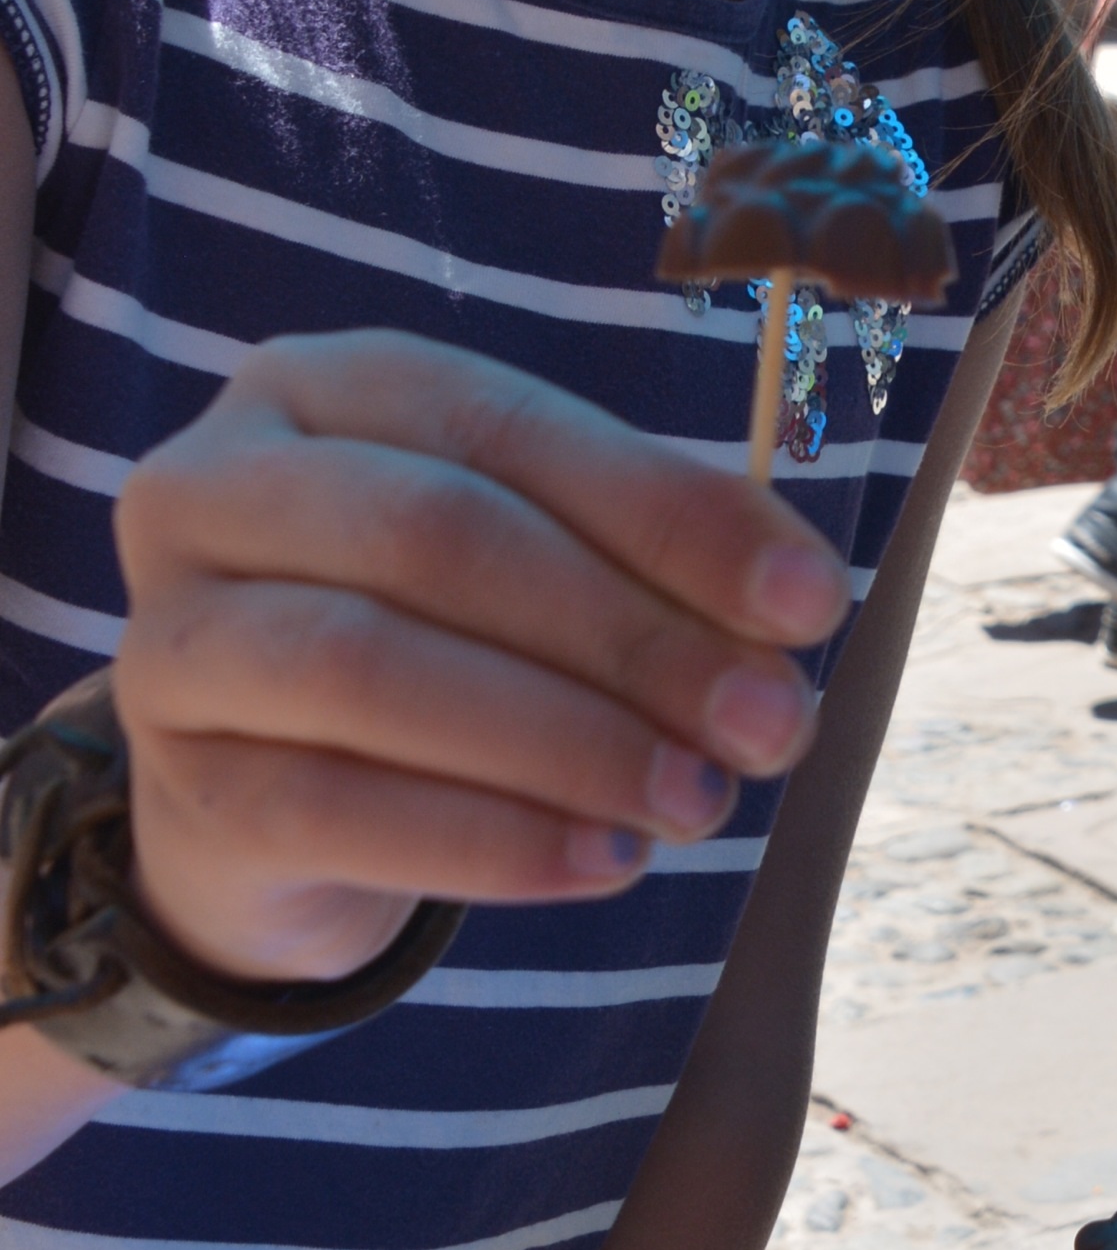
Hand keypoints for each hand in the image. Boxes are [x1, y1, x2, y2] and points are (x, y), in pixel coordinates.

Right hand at [110, 333, 852, 990]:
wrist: (263, 809)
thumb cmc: (436, 643)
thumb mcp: (538, 568)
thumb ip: (646, 564)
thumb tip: (790, 607)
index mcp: (323, 386)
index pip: (512, 429)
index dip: (670, 514)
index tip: (810, 602)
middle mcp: (214, 487)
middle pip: (438, 537)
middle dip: (630, 635)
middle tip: (771, 724)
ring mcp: (173, 638)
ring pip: (371, 670)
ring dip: (566, 742)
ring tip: (697, 803)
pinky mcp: (180, 785)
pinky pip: (335, 808)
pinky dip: (491, 841)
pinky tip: (604, 863)